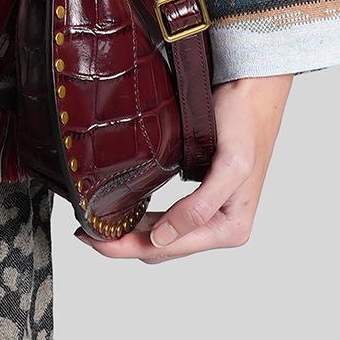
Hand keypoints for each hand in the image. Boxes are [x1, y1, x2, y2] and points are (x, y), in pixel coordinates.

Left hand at [73, 73, 293, 261]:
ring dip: (133, 234)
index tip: (94, 241)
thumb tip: (164, 239)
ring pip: (162, 236)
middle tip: (85, 233)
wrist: (254, 92)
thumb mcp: (229, 167)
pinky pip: (167, 219)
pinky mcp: (201, 197)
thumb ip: (200, 209)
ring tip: (98, 227)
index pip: (167, 248)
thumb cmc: (245, 124)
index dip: (128, 247)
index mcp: (230, 229)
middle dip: (125, 244)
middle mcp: (221, 227)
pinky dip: (145, 220)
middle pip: (162, 247)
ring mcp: (210, 214)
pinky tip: (126, 213)